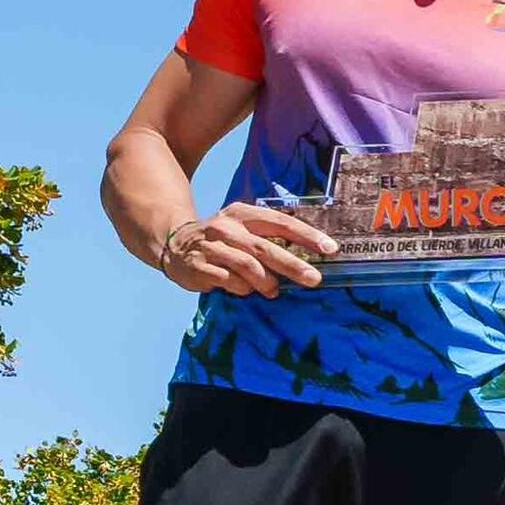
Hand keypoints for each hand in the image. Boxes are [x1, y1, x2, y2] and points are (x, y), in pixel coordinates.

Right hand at [137, 199, 337, 295]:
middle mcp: (228, 227)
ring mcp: (212, 246)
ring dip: (265, 282)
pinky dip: (241, 288)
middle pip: (266, 247)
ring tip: (274, 290)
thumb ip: (270, 240)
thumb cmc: (222, 241)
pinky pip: (227, 280)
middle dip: (293, 265)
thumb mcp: (244, 231)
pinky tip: (245, 290)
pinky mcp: (199, 266)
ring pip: (247, 266)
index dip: (306, 236)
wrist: (175, 244)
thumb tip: (308, 259)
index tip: (330, 248)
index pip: (281, 222)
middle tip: (314, 279)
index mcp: (244, 214)